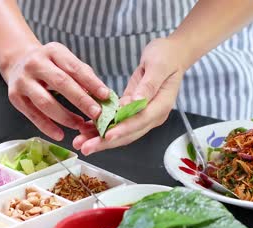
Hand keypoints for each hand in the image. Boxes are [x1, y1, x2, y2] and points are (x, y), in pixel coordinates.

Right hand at [2, 42, 109, 140]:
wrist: (17, 63)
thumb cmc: (49, 65)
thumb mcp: (64, 61)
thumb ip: (82, 75)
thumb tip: (102, 95)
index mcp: (52, 51)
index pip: (74, 67)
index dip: (91, 82)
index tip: (105, 96)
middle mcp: (35, 63)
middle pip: (60, 83)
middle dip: (81, 100)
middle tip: (96, 114)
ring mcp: (23, 80)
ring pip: (45, 102)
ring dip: (65, 117)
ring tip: (80, 125)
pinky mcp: (15, 97)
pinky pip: (33, 115)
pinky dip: (47, 127)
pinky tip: (60, 134)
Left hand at [73, 38, 184, 154]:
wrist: (172, 54)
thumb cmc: (167, 56)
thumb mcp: (159, 65)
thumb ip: (148, 85)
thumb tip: (137, 102)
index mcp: (161, 105)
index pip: (140, 121)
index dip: (123, 130)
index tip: (107, 136)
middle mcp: (152, 115)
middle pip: (128, 133)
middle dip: (106, 142)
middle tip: (86, 147)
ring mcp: (142, 115)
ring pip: (120, 132)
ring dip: (100, 138)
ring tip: (80, 142)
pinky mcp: (132, 110)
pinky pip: (116, 122)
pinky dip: (102, 127)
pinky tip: (86, 130)